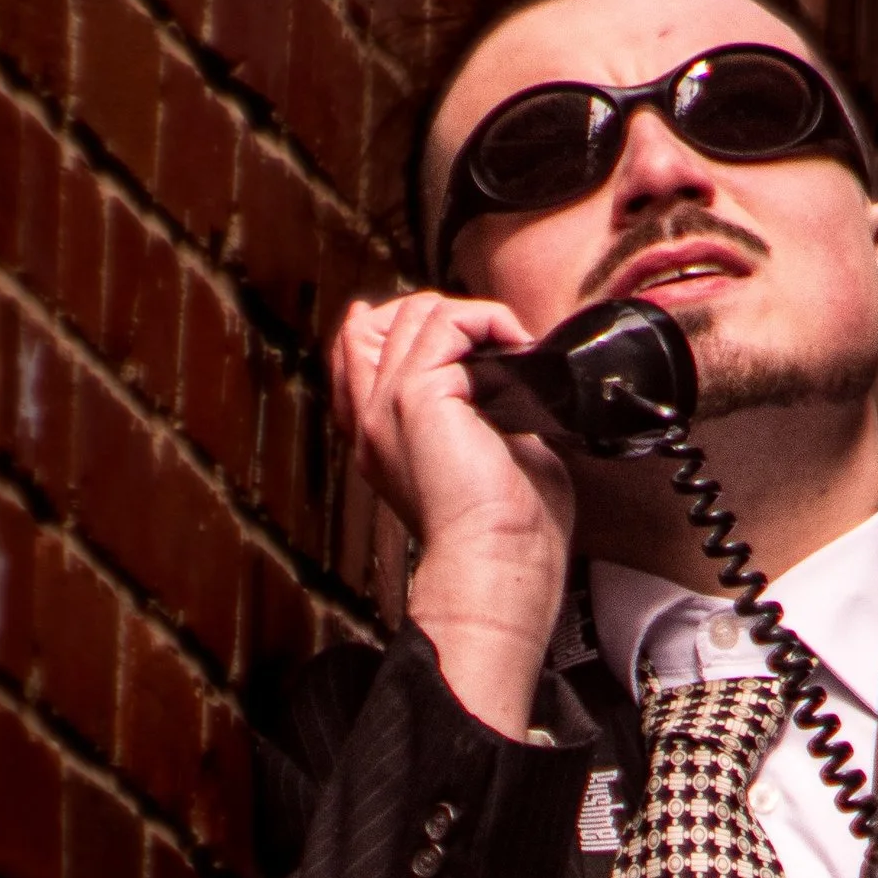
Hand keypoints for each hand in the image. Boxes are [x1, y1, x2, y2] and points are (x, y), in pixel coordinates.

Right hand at [331, 292, 573, 737]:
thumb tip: (512, 371)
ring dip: (475, 319)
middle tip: (502, 340)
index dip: (401, 323)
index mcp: (383, 442)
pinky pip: (447, 321)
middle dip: (447, 315)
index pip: (361, 355)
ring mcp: (387, 406)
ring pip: (416, 314)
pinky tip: (517, 350)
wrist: (499, 563)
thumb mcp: (491, 458)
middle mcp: (374, 422)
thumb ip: (482, 413)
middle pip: (385, 323)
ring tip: (514, 350)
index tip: (458, 321)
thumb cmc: (509, 531)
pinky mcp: (414, 396)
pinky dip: (490, 322)